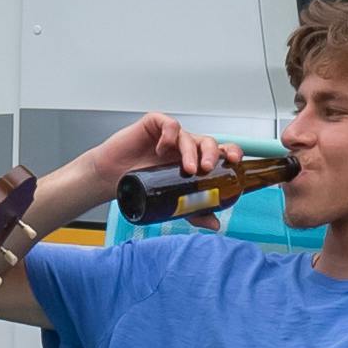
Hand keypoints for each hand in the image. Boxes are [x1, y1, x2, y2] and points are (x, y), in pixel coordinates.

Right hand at [38, 111, 223, 225]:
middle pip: (208, 141)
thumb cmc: (142, 185)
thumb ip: (194, 211)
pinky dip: (169, 134)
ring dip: (191, 151)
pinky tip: (161, 149)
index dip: (231, 151)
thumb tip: (215, 225)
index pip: (219, 150)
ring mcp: (170, 135)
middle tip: (207, 169)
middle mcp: (185, 146)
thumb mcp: (173, 202)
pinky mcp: (153, 125)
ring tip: (188, 168)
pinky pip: (168, 123)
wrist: (112, 180)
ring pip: (188, 135)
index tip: (235, 161)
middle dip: (212, 153)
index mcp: (195, 159)